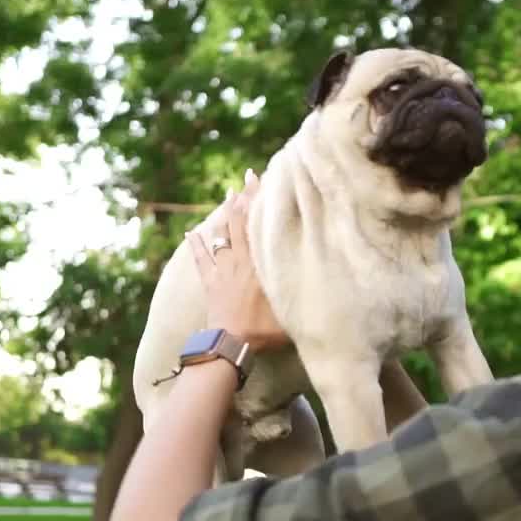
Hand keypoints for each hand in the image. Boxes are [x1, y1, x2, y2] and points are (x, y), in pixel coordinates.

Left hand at [187, 169, 289, 350]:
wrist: (231, 343)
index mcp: (259, 263)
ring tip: (228, 195)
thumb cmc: (263, 329)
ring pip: (222, 235)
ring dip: (224, 215)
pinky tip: (190, 232)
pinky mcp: (210, 283)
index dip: (260, 201)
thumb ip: (303, 293)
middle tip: (248, 177)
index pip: (259, 224)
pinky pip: (202, 259)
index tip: (262, 179)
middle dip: (244, 197)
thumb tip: (329, 285)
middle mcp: (240, 260)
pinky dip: (196, 245)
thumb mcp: (290, 309)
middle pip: (240, 222)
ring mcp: (223, 270)